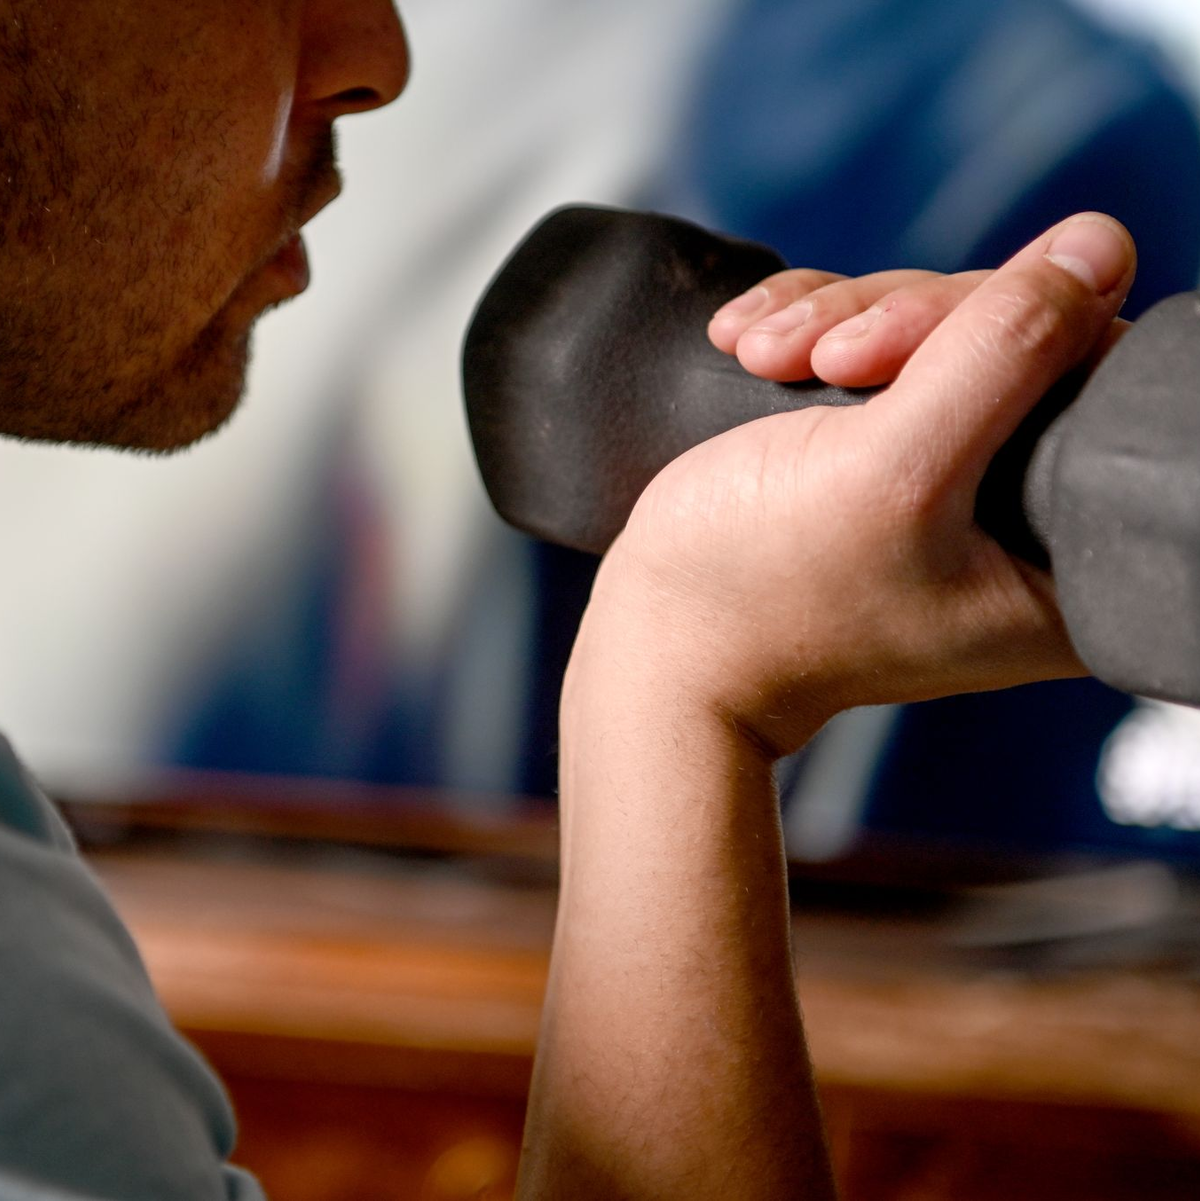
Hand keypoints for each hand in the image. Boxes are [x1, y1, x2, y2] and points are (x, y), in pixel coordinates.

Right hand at [591, 213, 1136, 756]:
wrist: (663, 635)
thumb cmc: (767, 588)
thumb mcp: (894, 468)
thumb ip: (1005, 353)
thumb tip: (1098, 244)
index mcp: (1062, 562)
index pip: (1104, 377)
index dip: (1012, 327)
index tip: (891, 356)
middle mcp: (1016, 522)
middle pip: (1014, 340)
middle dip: (903, 324)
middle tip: (822, 360)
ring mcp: (943, 488)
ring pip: (936, 330)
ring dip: (839, 318)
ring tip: (763, 355)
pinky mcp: (878, 459)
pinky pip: (873, 347)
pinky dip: (811, 327)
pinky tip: (750, 346)